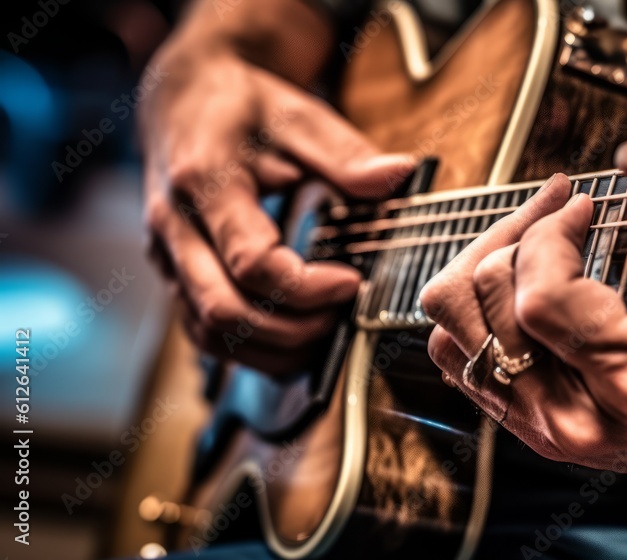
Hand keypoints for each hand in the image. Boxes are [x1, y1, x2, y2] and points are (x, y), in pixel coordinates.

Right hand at [140, 6, 413, 372]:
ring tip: (327, 333)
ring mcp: (168, 259)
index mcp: (204, 184)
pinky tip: (295, 339)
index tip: (353, 282)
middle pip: (225, 312)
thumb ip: (345, 153)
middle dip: (294, 331)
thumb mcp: (297, 116)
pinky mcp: (175, 277)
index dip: (306, 286)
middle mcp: (174, 230)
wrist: (183, 102)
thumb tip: (401, 174)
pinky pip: (205, 333)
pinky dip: (252, 348)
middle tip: (344, 317)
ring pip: (211, 334)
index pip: (251, 262)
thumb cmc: (241, 108)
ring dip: (273, 349)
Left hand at [421, 68, 626, 472]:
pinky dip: (471, 299)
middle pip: (488, 302)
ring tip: (531, 235)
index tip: (579, 205)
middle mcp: (578, 421)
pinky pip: (450, 347)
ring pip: (451, 325)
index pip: (542, 300)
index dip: (549, 234)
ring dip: (484, 260)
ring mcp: (539, 427)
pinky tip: (516, 277)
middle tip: (558, 208)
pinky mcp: (516, 420)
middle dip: (518, 233)